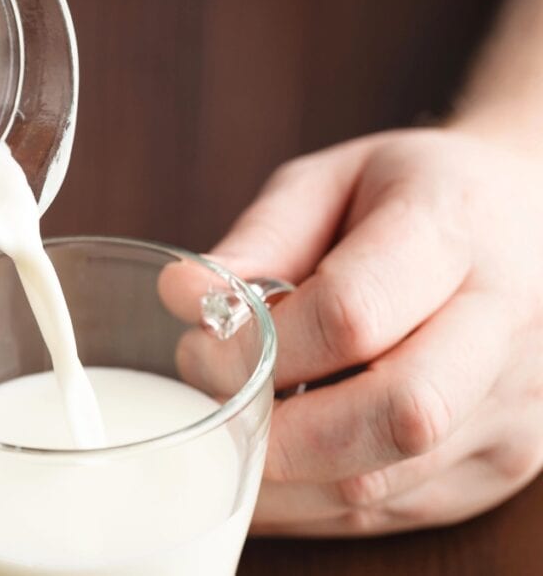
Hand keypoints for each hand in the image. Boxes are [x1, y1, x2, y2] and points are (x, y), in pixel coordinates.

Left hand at [164, 127, 542, 534]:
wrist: (527, 225)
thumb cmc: (415, 196)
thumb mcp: (332, 182)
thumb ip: (259, 238)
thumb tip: (182, 294)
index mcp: (454, 231)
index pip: (354, 312)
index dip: (263, 345)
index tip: (203, 345)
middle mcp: (506, 324)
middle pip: (394, 414)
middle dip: (277, 433)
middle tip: (217, 411)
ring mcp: (515, 406)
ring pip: (386, 479)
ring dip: (283, 478)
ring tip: (237, 436)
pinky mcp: (500, 460)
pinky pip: (390, 509)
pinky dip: (313, 500)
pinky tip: (278, 462)